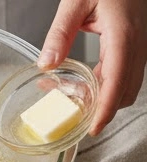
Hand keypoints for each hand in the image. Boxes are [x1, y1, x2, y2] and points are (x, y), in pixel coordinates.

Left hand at [40, 0, 146, 133]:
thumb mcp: (75, 2)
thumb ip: (60, 34)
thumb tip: (47, 65)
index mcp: (123, 34)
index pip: (118, 80)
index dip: (107, 108)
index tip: (93, 128)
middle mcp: (135, 42)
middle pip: (125, 90)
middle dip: (101, 108)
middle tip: (68, 110)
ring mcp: (137, 45)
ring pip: (125, 85)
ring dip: (100, 97)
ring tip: (66, 93)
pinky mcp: (132, 45)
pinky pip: (122, 73)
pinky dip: (103, 84)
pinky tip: (77, 81)